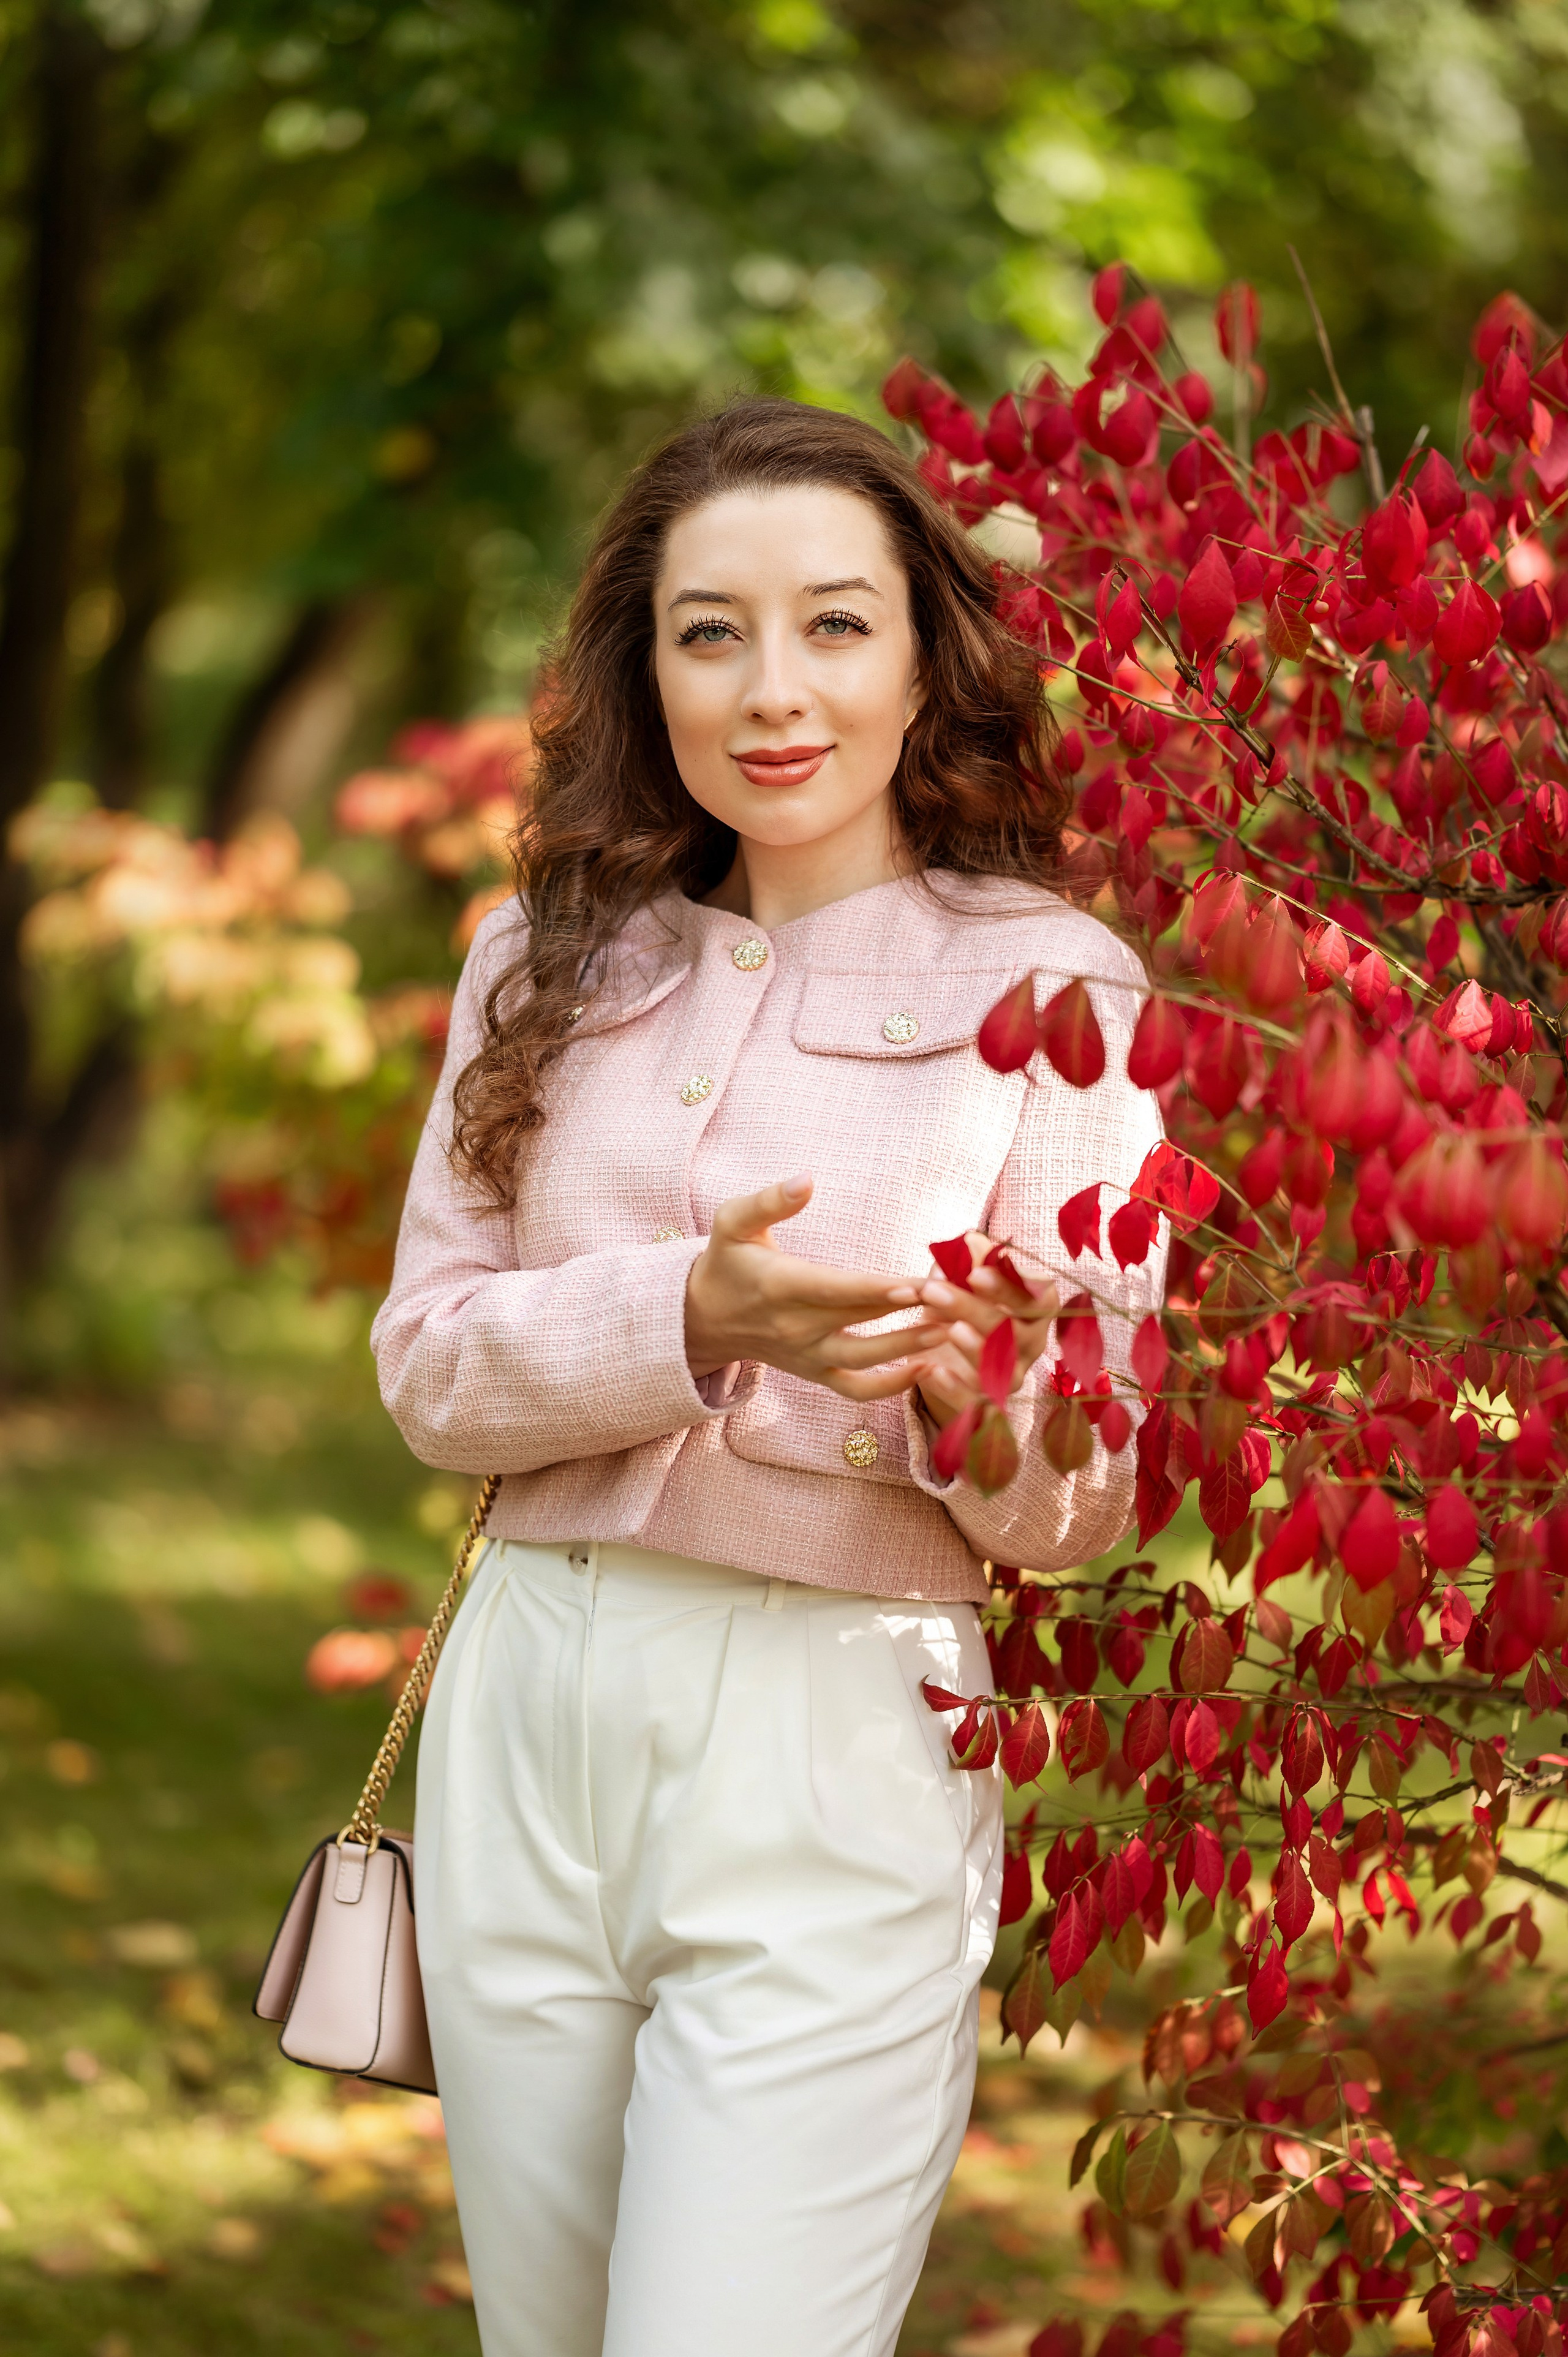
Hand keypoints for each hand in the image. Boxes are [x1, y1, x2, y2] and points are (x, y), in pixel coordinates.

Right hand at [685, 1176, 947, 1400]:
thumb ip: (768, 1201)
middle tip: (957, 1300)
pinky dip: (891, 1387)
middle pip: (860, 1321)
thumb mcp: (732, 1223)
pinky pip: (855, 1389)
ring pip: (864, 1360)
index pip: (835, 1290)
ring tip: (951, 1330)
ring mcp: (806, 1355)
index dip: (877, 1290)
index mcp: (780, 1286)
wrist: (703, 1318)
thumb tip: (807, 1178)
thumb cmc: (726, 1262)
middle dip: (910, 1312)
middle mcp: (795, 1327)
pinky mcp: (814, 1373)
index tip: (917, 1284)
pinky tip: (926, 1368)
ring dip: (909, 1346)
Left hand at [912, 1233, 1059, 1427]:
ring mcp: (1011, 1377)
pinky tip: (928, 1371)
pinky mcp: (987, 1406)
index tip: (974, 1272)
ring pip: (1005, 1370)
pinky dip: (954, 1389)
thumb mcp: (957, 1281)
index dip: (1010, 1285)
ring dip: (977, 1349)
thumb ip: (964, 1261)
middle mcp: (1031, 1345)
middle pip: (1018, 1332)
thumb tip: (967, 1242)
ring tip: (950, 1331)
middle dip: (977, 1310)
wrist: (941, 1357)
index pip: (1038, 1297)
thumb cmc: (958, 1307)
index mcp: (1034, 1310)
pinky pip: (977, 1403)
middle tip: (934, 1291)